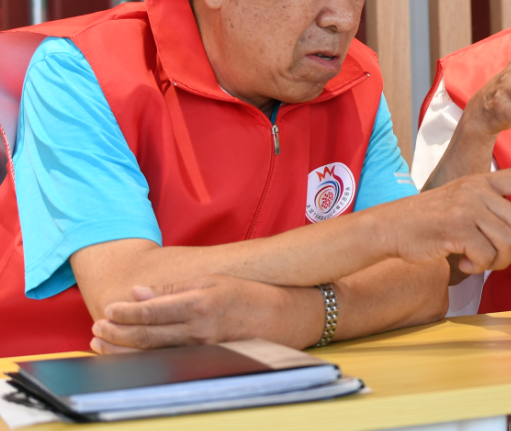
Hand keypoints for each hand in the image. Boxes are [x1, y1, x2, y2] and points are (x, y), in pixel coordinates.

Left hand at [90, 275, 315, 352]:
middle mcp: (198, 329)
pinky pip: (167, 363)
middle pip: (147, 336)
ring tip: (102, 344)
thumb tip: (138, 293)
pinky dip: (143, 361)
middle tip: (97, 329)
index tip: (109, 309)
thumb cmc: (247, 294)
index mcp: (199, 302)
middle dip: (117, 334)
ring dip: (123, 350)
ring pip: (153, 354)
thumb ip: (173, 288)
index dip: (125, 313)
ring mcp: (202, 349)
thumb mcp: (212, 280)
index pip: (151, 311)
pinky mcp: (205, 361)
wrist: (282, 318)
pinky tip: (129, 358)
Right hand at [392, 164, 510, 274]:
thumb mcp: (469, 219)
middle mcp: (478, 190)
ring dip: (496, 262)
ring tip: (479, 263)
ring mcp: (467, 207)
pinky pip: (485, 254)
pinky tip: (464, 263)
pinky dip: (478, 267)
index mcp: (482, 182)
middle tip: (497, 262)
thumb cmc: (432, 225)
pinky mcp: (456, 227)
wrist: (393, 227)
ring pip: (506, 242)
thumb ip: (500, 228)